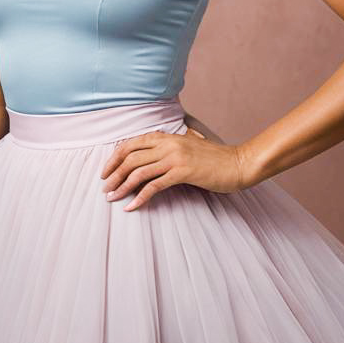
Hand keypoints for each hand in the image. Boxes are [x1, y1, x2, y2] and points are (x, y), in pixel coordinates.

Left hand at [100, 126, 248, 211]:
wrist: (238, 164)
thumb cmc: (216, 158)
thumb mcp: (191, 145)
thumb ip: (174, 144)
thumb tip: (157, 148)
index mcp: (167, 136)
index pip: (131, 143)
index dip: (114, 158)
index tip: (106, 171)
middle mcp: (168, 143)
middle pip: (130, 157)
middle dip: (113, 173)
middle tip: (105, 188)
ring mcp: (175, 157)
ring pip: (138, 171)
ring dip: (121, 186)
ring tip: (112, 198)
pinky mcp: (182, 172)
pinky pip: (153, 186)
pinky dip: (139, 197)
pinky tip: (131, 207)